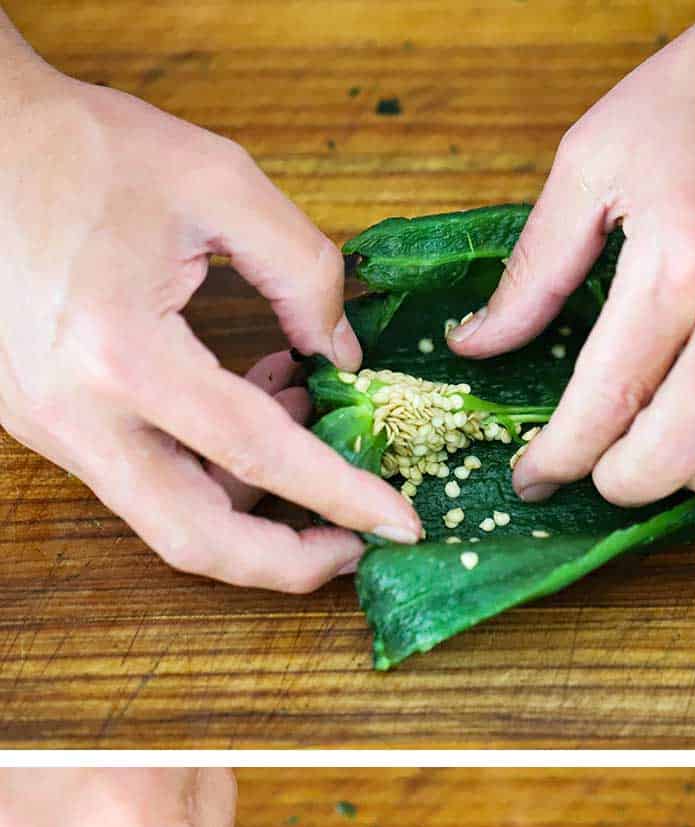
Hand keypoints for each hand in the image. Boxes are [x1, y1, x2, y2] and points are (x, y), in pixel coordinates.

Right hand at [0, 59, 421, 589]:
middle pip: (194, 540)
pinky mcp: (45, 424)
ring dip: (250, 506)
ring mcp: (51, 429)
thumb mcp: (215, 181)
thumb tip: (343, 354)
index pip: (255, 455)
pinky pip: (141, 477)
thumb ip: (302, 268)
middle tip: (352, 545)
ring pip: (165, 519)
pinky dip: (208, 468)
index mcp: (120, 354)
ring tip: (312, 431)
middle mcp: (76, 415)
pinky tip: (257, 406)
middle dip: (285, 562)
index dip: (339, 498)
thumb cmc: (78, 146)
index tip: (399, 524)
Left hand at [449, 0, 694, 503]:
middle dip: (617, 482)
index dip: (560, 459)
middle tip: (592, 467)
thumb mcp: (595, 162)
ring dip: (688, 475)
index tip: (534, 475)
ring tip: (655, 444)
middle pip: (676, 458)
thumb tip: (479, 344)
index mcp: (682, 263)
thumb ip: (534, 271)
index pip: (606, 407)